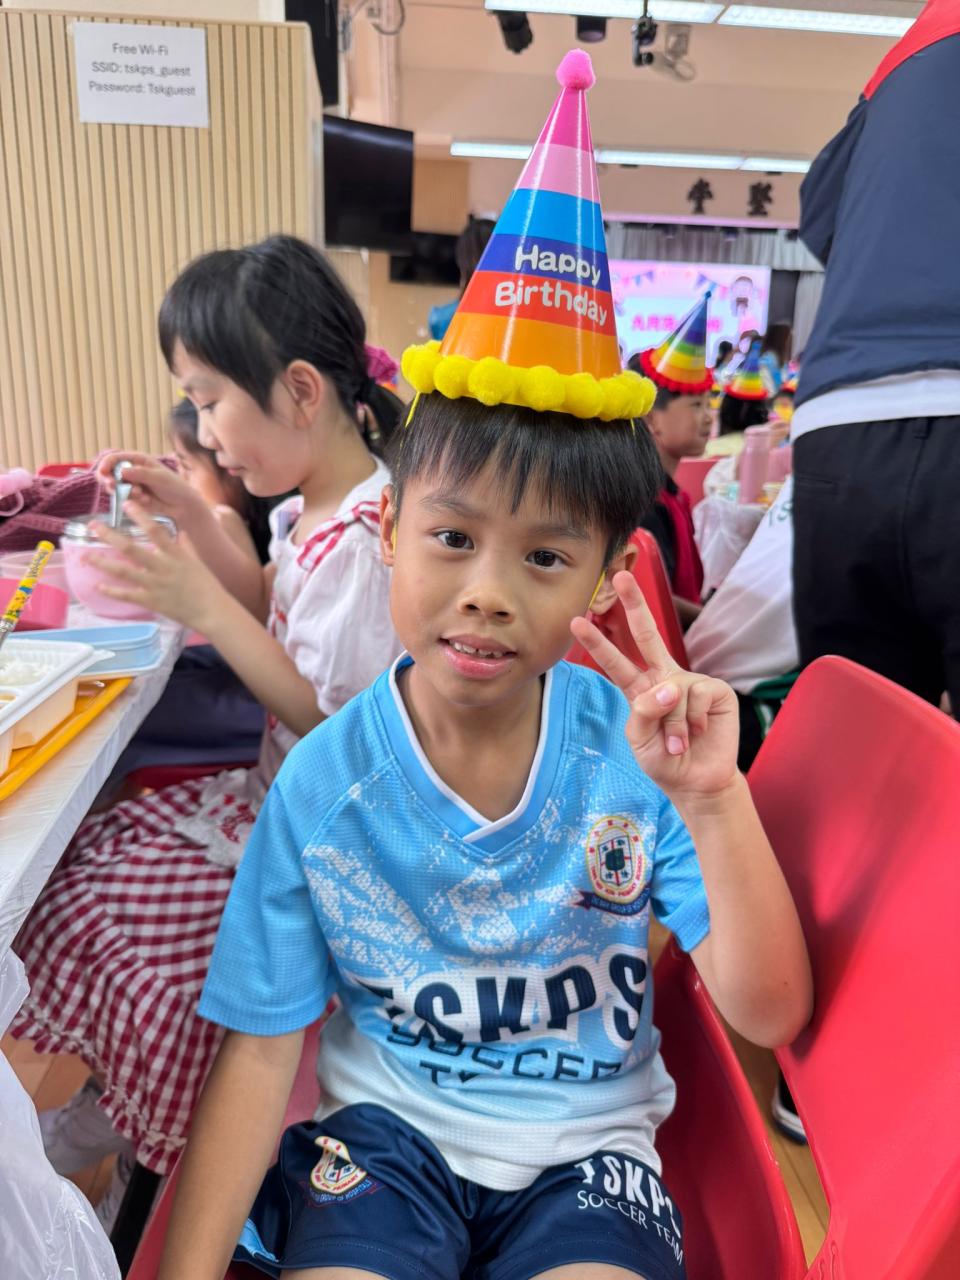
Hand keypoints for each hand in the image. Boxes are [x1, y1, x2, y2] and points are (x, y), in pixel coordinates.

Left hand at [88, 505, 224, 630]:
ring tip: (86, 557)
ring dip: (103, 563)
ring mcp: (155, 585)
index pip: (156, 530)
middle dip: (110, 536)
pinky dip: (112, 591)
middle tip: (93, 526)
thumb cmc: (209, 587)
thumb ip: (186, 546)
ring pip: (123, 572)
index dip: (141, 515)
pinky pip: (127, 595)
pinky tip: (98, 586)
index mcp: (175, 554)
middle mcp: (162, 567)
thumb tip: (179, 533)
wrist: (213, 611)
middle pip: (131, 549)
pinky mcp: (151, 601)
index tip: (128, 504)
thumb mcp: (198, 562)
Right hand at [97, 450, 204, 529]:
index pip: (115, 458)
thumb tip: (121, 471)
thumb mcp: (160, 477)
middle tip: (112, 485)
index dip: (106, 463)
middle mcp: (131, 471)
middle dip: (109, 479)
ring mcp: (130, 485)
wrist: (182, 506)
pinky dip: (132, 500)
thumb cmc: (174, 487)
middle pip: (108, 472)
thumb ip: (141, 473)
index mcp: (138, 460)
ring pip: (113, 487)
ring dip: (123, 491)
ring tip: (140, 494)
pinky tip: (146, 500)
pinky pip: (122, 499)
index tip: (103, 471)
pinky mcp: (131, 498)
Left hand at [569, 571, 739, 801]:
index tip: (576, 621)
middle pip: (647, 634)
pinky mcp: (716, 690)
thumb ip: (643, 711)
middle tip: (619, 576)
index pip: (616, 662)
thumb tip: (668, 687)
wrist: (696, 780)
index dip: (597, 642)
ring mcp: (690, 682)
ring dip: (674, 725)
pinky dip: (693, 721)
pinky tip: (698, 733)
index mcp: (640, 689)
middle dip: (635, 604)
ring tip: (679, 743)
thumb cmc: (664, 760)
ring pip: (673, 691)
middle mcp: (664, 679)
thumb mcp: (639, 740)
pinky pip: (697, 698)